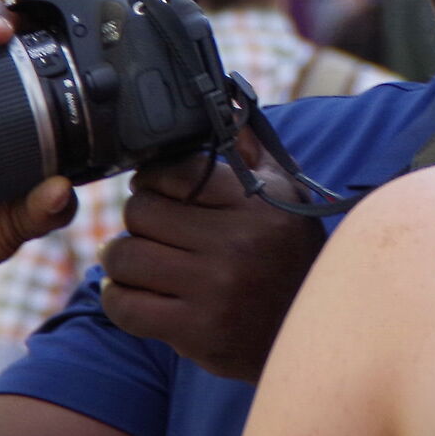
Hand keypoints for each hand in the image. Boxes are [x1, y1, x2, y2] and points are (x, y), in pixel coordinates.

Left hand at [99, 139, 327, 383]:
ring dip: (122, 257)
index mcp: (256, 203)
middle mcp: (235, 243)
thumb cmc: (293, 257)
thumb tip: (226, 103)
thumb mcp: (288, 197)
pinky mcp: (196, 332)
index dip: (154, 179)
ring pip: (125, 256)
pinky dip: (118, 297)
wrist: (316, 332)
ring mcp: (213, 289)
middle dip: (139, 218)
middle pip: (140, 212)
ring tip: (136, 259)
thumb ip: (253, 151)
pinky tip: (133, 291)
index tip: (156, 190)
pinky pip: (125, 305)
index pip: (173, 172)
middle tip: (150, 228)